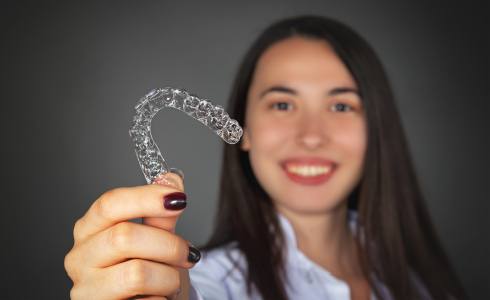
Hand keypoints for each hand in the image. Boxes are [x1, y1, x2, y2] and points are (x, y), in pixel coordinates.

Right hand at [64, 172, 197, 298]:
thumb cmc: (149, 272)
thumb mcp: (156, 240)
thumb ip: (161, 213)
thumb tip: (170, 180)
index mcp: (89, 229)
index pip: (110, 203)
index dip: (147, 198)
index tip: (179, 199)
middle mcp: (79, 258)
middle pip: (124, 236)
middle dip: (168, 245)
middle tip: (188, 253)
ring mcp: (86, 290)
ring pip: (136, 274)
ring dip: (169, 277)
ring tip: (173, 281)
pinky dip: (162, 299)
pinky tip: (160, 297)